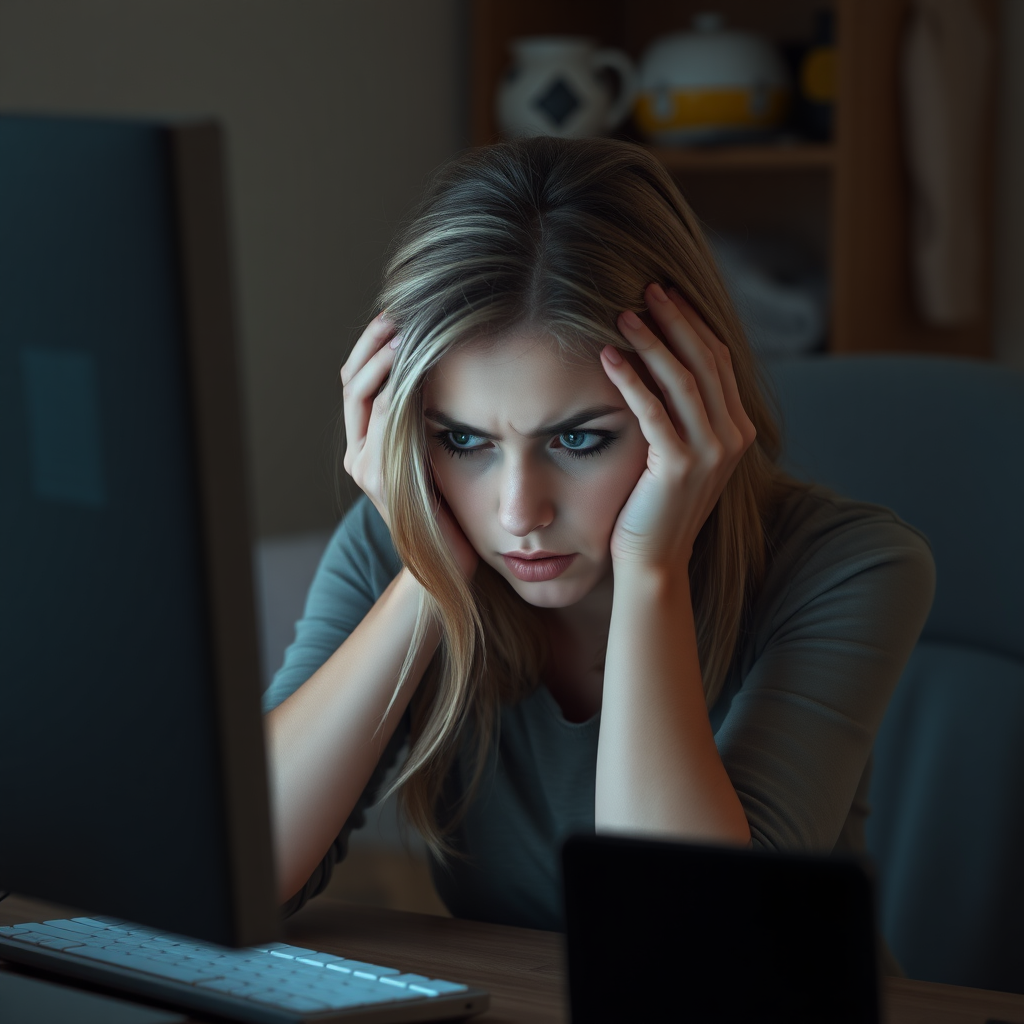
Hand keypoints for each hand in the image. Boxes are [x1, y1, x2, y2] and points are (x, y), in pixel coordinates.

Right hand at [341, 314, 478, 579]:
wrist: (449, 560)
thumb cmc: (453, 504)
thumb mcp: (439, 448)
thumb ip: (430, 415)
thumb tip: (446, 363)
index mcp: (368, 441)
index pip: (358, 379)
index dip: (372, 343)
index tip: (398, 313)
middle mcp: (358, 452)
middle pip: (352, 381)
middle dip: (374, 343)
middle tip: (399, 312)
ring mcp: (364, 466)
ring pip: (363, 398)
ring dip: (383, 362)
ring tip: (407, 332)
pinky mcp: (380, 480)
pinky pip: (382, 427)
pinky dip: (394, 395)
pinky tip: (413, 372)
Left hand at [600, 283, 756, 570]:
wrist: (653, 561)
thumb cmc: (655, 506)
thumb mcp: (678, 454)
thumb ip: (683, 415)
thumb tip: (661, 363)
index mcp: (736, 429)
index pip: (718, 360)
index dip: (693, 323)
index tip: (666, 295)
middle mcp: (732, 436)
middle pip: (705, 359)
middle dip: (675, 319)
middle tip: (647, 287)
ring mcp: (710, 452)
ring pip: (682, 378)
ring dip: (651, 341)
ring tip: (621, 314)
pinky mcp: (679, 465)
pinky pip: (653, 410)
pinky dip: (631, 379)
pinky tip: (608, 358)